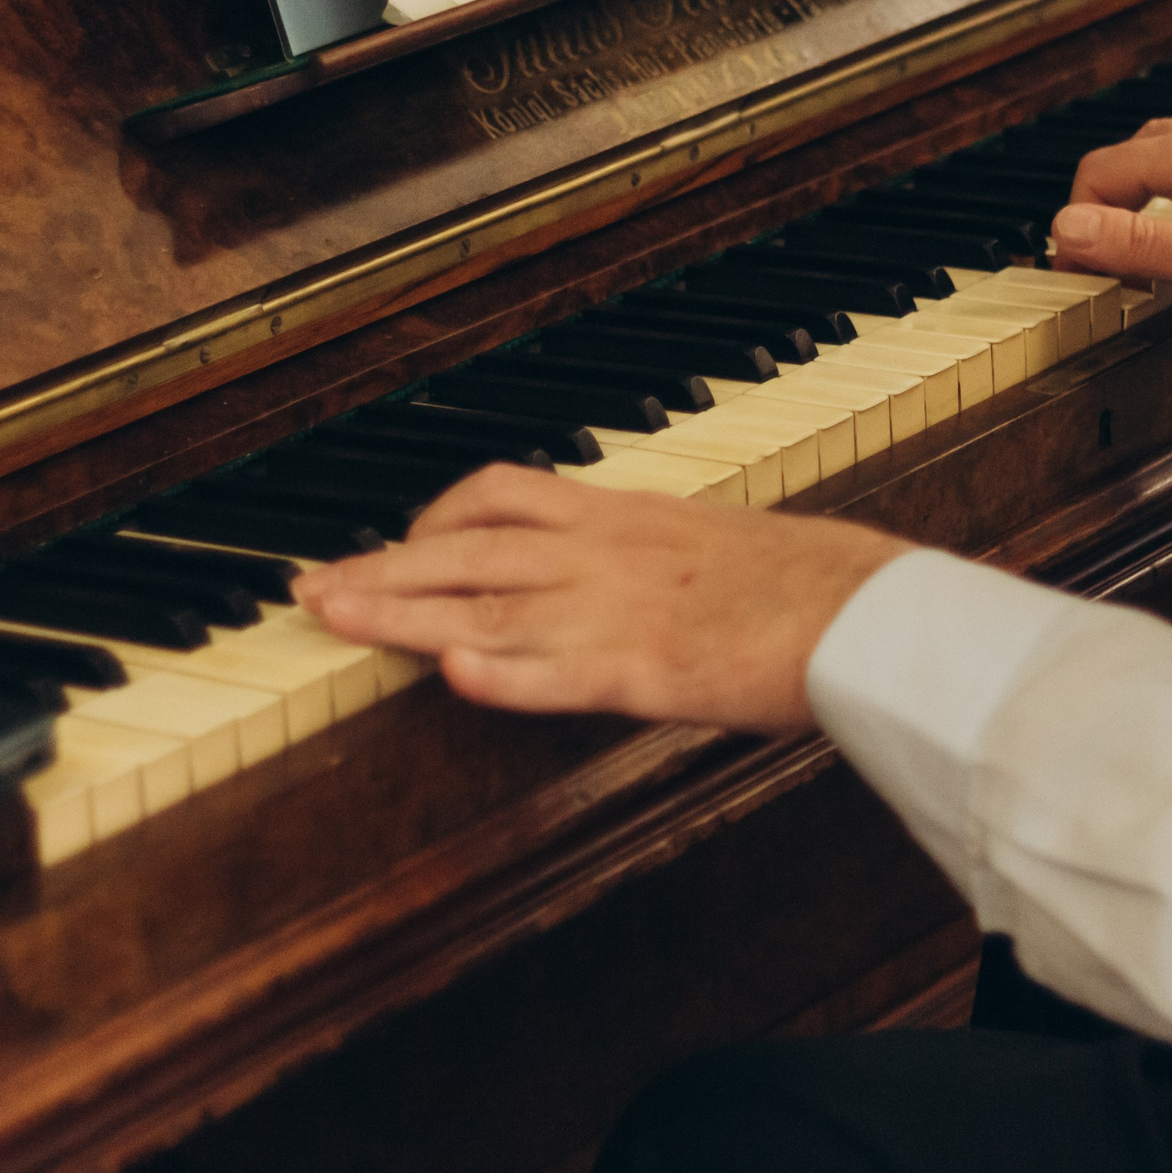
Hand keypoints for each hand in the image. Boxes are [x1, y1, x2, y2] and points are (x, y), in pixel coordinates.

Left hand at [291, 465, 912, 733]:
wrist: (862, 609)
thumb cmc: (798, 581)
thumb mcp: (702, 539)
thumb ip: (640, 549)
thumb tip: (604, 558)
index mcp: (620, 517)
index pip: (500, 494)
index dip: (429, 519)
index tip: (385, 545)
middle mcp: (603, 556)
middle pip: (466, 552)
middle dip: (380, 569)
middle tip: (309, 587)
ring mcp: (618, 612)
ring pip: (488, 609)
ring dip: (403, 613)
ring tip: (335, 615)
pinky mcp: (648, 673)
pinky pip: (558, 673)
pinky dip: (501, 677)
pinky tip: (451, 677)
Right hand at [1050, 107, 1171, 315]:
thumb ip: (1138, 245)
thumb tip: (1064, 230)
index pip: (1097, 173)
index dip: (1077, 227)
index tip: (1082, 273)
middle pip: (1128, 157)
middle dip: (1108, 211)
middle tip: (1114, 270)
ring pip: (1169, 154)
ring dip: (1147, 200)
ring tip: (1158, 254)